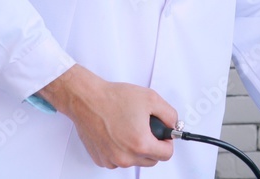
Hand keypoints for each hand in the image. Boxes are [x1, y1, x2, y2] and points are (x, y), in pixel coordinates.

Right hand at [38, 64, 177, 168]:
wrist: (86, 99)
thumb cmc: (113, 98)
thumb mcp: (151, 99)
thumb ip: (169, 114)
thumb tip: (173, 125)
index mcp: (140, 144)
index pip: (166, 155)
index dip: (167, 142)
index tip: (163, 135)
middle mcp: (125, 157)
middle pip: (151, 160)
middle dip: (153, 146)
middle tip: (146, 129)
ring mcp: (112, 160)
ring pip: (134, 161)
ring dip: (136, 149)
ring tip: (129, 128)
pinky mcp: (101, 159)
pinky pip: (118, 160)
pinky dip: (120, 150)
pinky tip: (116, 134)